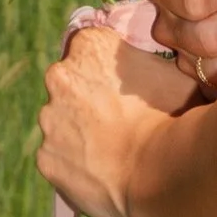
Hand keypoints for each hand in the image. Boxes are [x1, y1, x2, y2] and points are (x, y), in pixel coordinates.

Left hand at [38, 21, 182, 216]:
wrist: (158, 171)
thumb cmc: (172, 116)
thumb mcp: (171, 71)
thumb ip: (148, 61)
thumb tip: (150, 66)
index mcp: (90, 45)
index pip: (90, 47)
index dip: (107, 68)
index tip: (123, 87)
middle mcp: (60, 75)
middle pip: (70, 83)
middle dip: (89, 99)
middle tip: (121, 120)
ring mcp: (49, 118)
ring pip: (62, 121)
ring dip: (80, 131)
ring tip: (114, 149)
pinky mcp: (44, 156)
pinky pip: (59, 157)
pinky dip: (75, 163)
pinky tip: (102, 170)